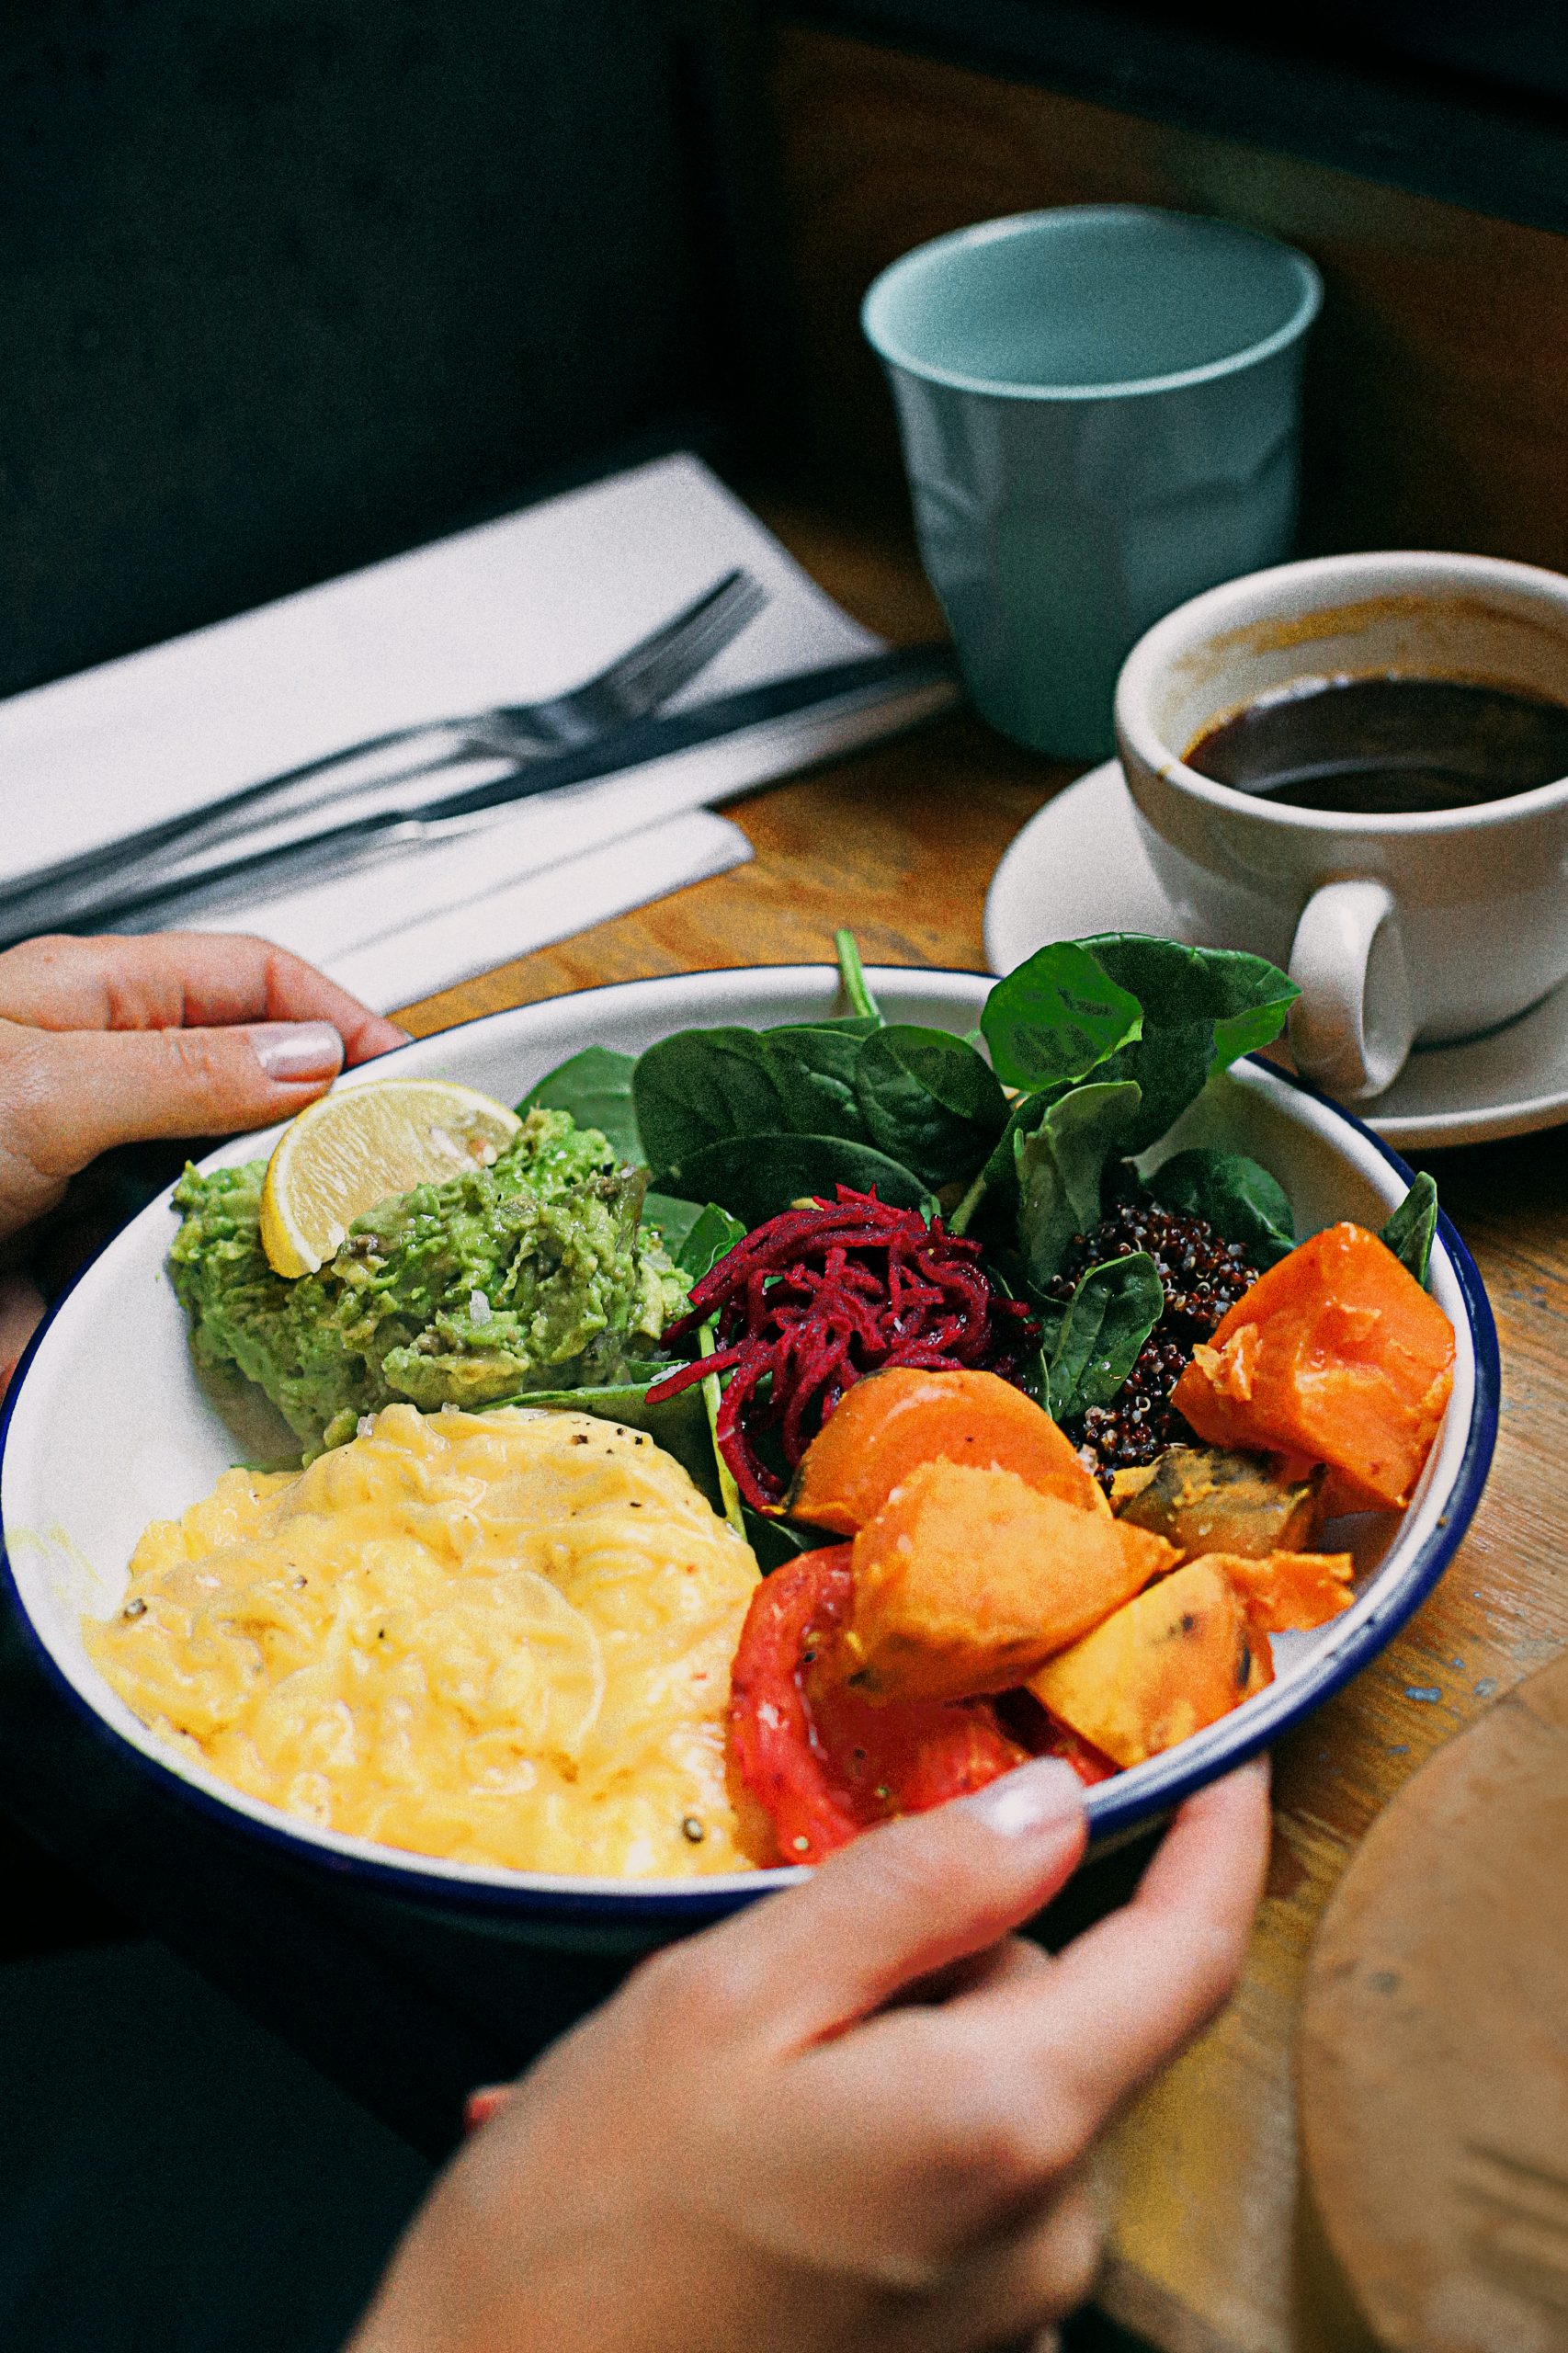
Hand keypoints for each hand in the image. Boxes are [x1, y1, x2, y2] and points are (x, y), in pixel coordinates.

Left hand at [0, 931, 404, 1382]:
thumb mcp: (46, 1086)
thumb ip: (186, 1073)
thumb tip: (310, 1066)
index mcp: (95, 1004)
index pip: (259, 984)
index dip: (345, 1020)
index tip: (414, 1079)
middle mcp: (105, 1087)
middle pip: (261, 1089)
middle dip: (332, 1129)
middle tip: (395, 1178)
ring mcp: (97, 1183)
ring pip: (232, 1192)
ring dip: (285, 1223)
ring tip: (344, 1252)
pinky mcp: (82, 1273)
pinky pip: (183, 1277)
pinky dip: (228, 1296)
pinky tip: (259, 1310)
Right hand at [349, 1755, 1270, 2352]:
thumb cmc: (583, 2225)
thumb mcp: (728, 2001)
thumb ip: (913, 1891)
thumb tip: (1053, 1806)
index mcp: (1005, 2123)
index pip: (1189, 1956)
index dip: (1222, 1840)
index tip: (1226, 1754)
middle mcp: (1043, 2241)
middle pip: (1059, 2014)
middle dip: (948, 1954)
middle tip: (779, 1967)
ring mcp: (1005, 2321)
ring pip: (999, 2092)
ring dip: (885, 2051)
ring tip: (715, 2082)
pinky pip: (950, 2190)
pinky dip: (862, 2142)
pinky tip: (729, 2160)